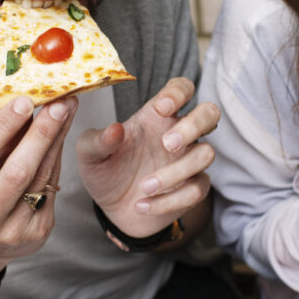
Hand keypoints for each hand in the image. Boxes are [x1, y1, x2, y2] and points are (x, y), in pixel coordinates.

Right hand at [0, 96, 76, 279]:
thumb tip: (23, 107)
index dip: (2, 127)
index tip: (23, 101)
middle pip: (17, 171)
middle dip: (41, 134)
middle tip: (58, 105)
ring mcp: (14, 231)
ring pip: (40, 178)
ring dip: (56, 141)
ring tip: (66, 112)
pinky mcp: (39, 232)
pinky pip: (52, 187)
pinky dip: (56, 158)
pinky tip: (61, 138)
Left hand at [76, 77, 216, 236]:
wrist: (112, 210)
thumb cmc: (105, 172)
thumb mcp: (89, 155)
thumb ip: (97, 141)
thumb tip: (115, 129)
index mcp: (156, 117)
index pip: (181, 89)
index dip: (178, 92)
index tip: (161, 107)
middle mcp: (178, 134)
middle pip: (209, 113)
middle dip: (194, 125)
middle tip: (167, 144)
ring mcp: (188, 161)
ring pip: (206, 154)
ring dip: (175, 172)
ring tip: (144, 187)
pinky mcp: (193, 188)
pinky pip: (197, 189)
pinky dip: (169, 201)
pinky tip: (143, 205)